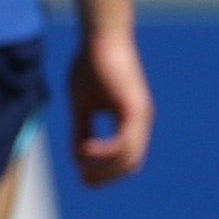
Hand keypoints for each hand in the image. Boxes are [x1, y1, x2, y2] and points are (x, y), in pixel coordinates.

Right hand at [68, 27, 152, 183]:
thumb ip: (82, 131)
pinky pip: (124, 141)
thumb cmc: (91, 67)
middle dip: (105, 177)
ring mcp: (140, 115)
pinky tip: (86, 152)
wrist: (100, 38)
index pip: (125, 158)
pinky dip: (106, 152)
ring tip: (82, 170)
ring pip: (129, 157)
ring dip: (105, 169)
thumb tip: (79, 158)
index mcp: (130, 121)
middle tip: (82, 180)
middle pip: (129, 164)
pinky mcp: (134, 108)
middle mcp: (140, 121)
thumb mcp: (82, 106)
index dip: (105, 173)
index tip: (82, 177)